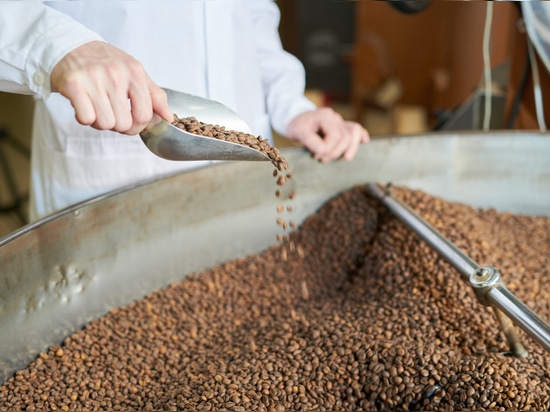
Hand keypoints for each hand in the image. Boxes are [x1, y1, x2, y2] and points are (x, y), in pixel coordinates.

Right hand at [50, 41, 172, 134]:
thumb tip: (170, 117)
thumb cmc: (106, 63)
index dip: (138, 126)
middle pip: (124, 124)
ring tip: (97, 107)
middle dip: (118, 125)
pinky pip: (86, 119)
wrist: (70, 45)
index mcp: (134, 72)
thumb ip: (155, 96)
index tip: (131, 120)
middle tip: (111, 112)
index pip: (145, 116)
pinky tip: (84, 106)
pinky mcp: (72, 84)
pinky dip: (84, 118)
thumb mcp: (135, 73)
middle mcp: (115, 74)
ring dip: (100, 122)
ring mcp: (94, 78)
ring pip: (105, 124)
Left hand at [285, 107, 369, 161]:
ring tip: (345, 158)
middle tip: (321, 159)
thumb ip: (309, 140)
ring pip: (355, 131)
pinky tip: (365, 142)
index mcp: (324, 116)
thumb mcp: (297, 132)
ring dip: (351, 147)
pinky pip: (356, 129)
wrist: (296, 120)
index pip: (335, 135)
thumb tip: (323, 150)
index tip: (316, 155)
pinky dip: (361, 136)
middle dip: (335, 152)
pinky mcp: (342, 127)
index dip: (328, 149)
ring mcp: (340, 122)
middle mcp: (334, 118)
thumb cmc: (296, 126)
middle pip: (345, 136)